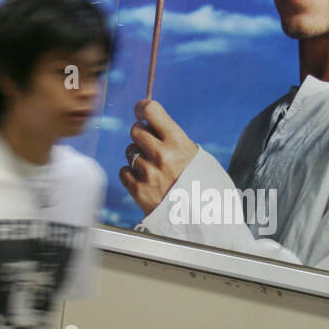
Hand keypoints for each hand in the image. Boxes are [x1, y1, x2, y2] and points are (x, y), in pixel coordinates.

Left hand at [119, 98, 198, 214]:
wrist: (204, 220)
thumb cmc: (203, 186)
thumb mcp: (198, 157)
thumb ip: (176, 140)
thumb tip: (153, 123)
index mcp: (179, 144)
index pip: (152, 111)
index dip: (143, 108)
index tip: (142, 111)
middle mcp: (162, 156)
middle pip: (136, 130)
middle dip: (141, 134)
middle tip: (151, 144)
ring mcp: (148, 174)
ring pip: (129, 151)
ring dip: (138, 155)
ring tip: (153, 167)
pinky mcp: (139, 191)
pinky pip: (124, 171)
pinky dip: (132, 174)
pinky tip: (146, 180)